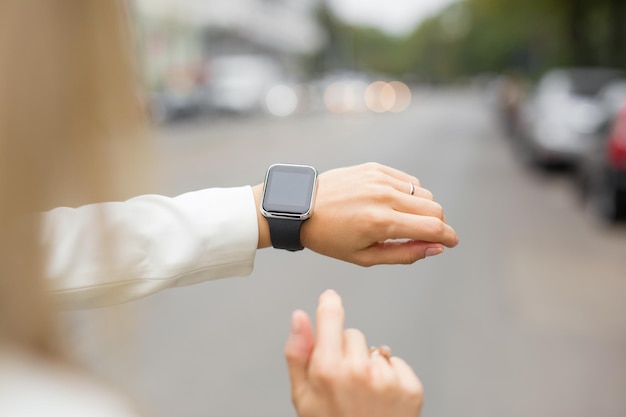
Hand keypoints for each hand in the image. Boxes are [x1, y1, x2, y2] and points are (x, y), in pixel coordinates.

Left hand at [254, 162, 457, 265]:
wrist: (300, 207)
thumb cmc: (330, 238)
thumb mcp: (365, 257)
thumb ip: (405, 254)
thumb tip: (436, 248)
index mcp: (381, 222)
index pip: (432, 227)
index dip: (449, 237)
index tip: (452, 242)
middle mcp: (384, 196)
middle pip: (434, 208)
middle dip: (438, 225)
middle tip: (426, 236)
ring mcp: (380, 179)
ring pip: (424, 193)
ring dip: (424, 209)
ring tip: (404, 221)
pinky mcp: (375, 168)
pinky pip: (408, 180)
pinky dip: (410, 194)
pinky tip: (394, 204)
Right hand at [284, 290, 423, 416]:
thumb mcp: (302, 397)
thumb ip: (298, 353)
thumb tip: (299, 316)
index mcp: (328, 370)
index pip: (332, 317)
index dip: (330, 305)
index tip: (330, 298)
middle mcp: (359, 370)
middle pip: (353, 334)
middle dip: (346, 350)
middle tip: (343, 382)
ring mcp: (387, 379)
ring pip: (376, 349)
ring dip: (370, 364)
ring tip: (364, 395)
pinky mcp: (410, 387)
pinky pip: (397, 363)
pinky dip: (391, 377)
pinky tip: (382, 400)